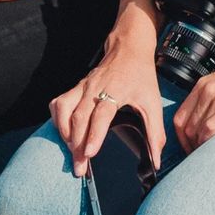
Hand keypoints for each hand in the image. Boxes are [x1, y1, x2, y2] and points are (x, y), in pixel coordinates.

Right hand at [49, 39, 163, 177]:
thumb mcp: (153, 102)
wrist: (129, 48)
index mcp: (114, 91)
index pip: (101, 114)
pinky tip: (64, 131)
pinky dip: (57, 118)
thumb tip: (156, 159)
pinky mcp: (77, 87)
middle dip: (77, 144)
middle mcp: (94, 88)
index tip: (89, 152)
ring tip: (71, 150)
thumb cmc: (140, 74)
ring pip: (64, 108)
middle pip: (79, 117)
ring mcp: (83, 86)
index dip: (94, 134)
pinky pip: (59, 102)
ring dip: (64, 131)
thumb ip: (155, 132)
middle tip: (79, 167)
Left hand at [172, 40, 214, 152]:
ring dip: (200, 149)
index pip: (180, 118)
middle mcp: (208, 88)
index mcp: (204, 84)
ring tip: (211, 160)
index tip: (192, 151)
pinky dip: (209, 143)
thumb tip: (211, 120)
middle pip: (186, 128)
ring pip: (196, 130)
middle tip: (202, 161)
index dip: (182, 140)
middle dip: (191, 148)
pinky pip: (211, 127)